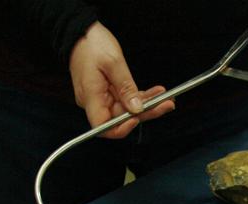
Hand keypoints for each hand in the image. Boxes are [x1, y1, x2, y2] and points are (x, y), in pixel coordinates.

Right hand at [69, 22, 174, 138]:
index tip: (137, 119)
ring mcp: (102, 97)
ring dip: (148, 105)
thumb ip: (126, 88)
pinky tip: (156, 93)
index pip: (104, 127)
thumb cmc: (91, 43)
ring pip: (128, 109)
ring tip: (166, 98)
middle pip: (121, 118)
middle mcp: (95, 101)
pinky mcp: (108, 92)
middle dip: (146, 113)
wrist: (80, 31)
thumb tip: (136, 109)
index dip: (121, 128)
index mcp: (91, 97)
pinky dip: (142, 97)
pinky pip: (127, 99)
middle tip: (167, 104)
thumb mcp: (113, 63)